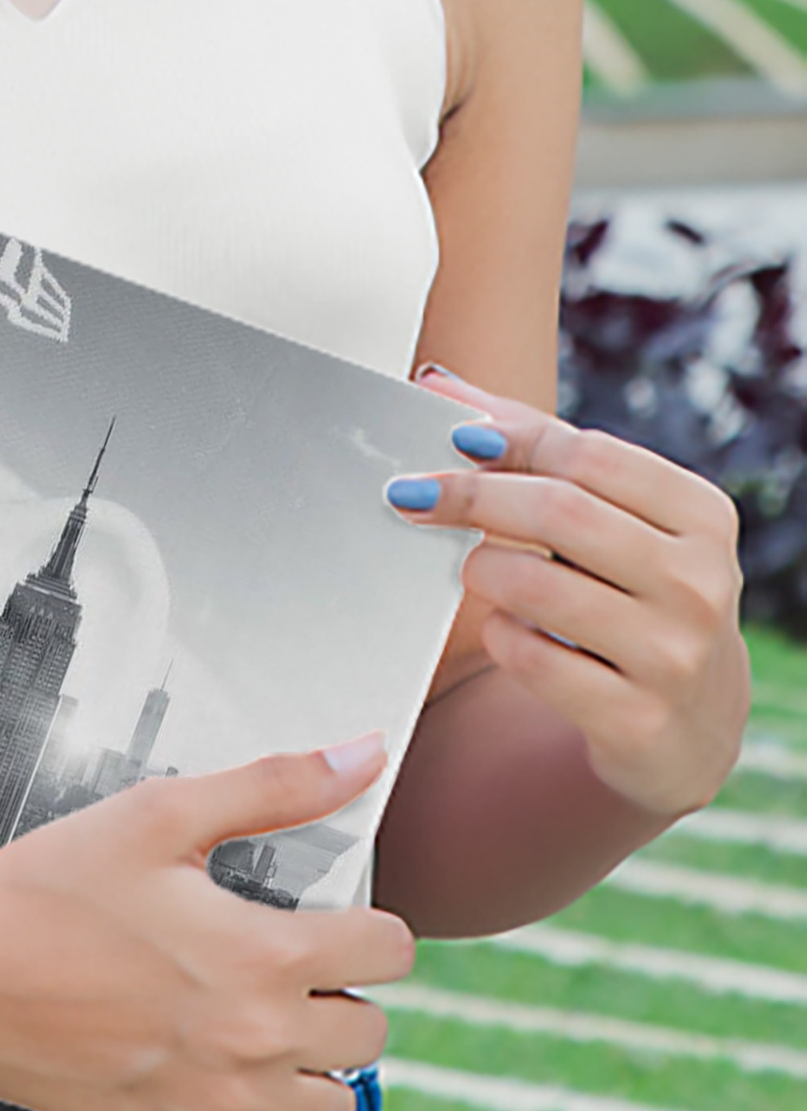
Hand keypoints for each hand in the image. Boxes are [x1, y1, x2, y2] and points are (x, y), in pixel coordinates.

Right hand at [0, 737, 411, 1110]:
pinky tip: (245, 1094)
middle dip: (341, 992)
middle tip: (289, 966)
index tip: (336, 920)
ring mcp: (218, 1104)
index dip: (367, 924)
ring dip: (316, 1066)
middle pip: (371, 1032)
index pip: (389, 951)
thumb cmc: (42, 894)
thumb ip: (272, 785)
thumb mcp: (158, 813)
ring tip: (268, 1026)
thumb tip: (358, 758)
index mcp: (262, 955)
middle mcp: (254, 1040)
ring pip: (335, 1107)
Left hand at [393, 369, 747, 816]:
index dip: (504, 437)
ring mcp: (673, 654)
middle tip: (409, 494)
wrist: (688, 726)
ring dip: (481, 570)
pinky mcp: (636, 719)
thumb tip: (439, 384)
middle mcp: (699, 581)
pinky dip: (499, 635)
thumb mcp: (614, 523)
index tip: (442, 433)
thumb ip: (537, 451)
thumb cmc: (629, 596)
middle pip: (558, 510)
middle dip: (469, 495)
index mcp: (700, 516)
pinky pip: (526, 657)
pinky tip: (510, 632)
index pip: (587, 453)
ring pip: (533, 584)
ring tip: (478, 570)